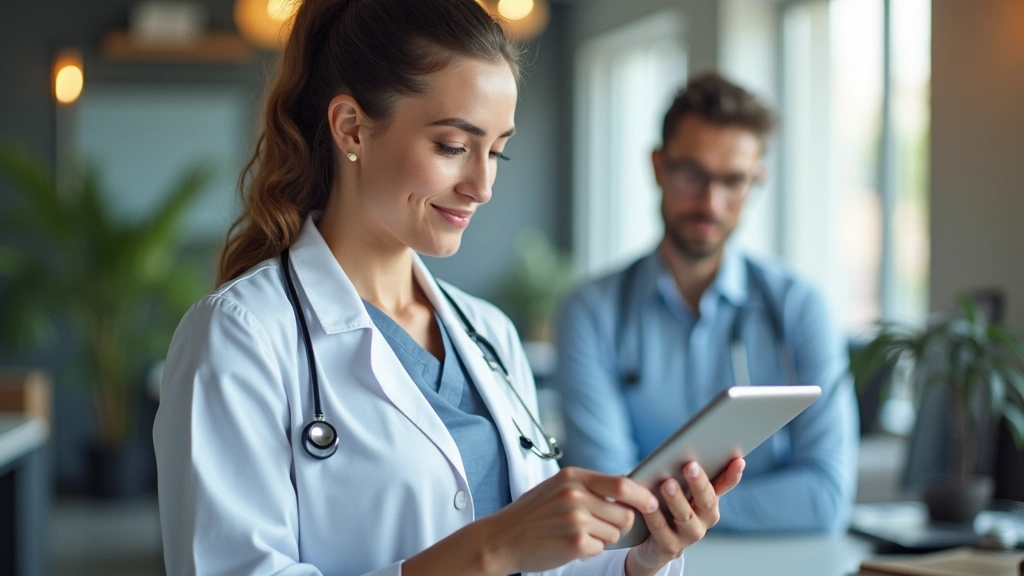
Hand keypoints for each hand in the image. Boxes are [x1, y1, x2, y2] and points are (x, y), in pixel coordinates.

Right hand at [477, 466, 660, 574]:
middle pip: (625, 513)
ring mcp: (575, 519)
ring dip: (602, 537)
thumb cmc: (532, 514)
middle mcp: (575, 495)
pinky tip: (569, 544)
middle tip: (598, 526)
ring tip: (576, 533)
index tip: (651, 502)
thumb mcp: (557, 488)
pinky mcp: (575, 543)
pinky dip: (590, 550)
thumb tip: (628, 490)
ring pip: (615, 533)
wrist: (501, 538)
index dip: (642, 495)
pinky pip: (600, 548)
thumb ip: (588, 486)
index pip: (622, 484)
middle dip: (619, 524)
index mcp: (572, 477)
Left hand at [625, 458, 745, 575]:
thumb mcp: (677, 487)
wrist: (651, 545)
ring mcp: (688, 535)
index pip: (724, 485)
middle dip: (699, 483)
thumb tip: (686, 447)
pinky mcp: (670, 547)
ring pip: (685, 516)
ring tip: (668, 484)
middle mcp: (704, 519)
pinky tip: (649, 505)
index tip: (737, 460)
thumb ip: (684, 473)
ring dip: (677, 500)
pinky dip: (655, 516)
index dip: (732, 475)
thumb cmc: (664, 507)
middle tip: (691, 466)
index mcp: (708, 501)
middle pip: (706, 501)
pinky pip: (662, 530)